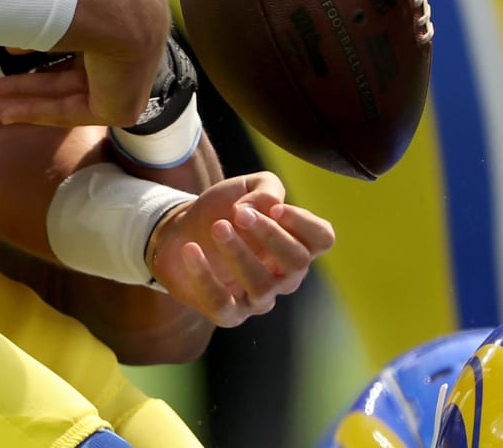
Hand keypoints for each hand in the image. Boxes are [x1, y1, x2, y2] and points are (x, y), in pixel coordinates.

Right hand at [0, 0, 167, 126]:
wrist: (109, 8)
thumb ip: (42, 12)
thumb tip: (19, 26)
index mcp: (121, 14)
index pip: (78, 40)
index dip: (40, 45)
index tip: (10, 53)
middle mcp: (128, 47)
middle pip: (68, 70)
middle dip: (28, 80)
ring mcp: (127, 79)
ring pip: (67, 92)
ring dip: (25, 96)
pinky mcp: (120, 107)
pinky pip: (72, 111)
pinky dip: (36, 111)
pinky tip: (3, 111)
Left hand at [144, 172, 333, 327]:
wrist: (179, 233)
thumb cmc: (223, 211)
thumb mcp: (246, 187)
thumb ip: (266, 188)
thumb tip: (267, 207)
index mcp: (296, 242)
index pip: (322, 239)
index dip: (304, 224)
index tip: (274, 208)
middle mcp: (285, 275)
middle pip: (298, 262)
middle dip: (270, 235)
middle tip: (238, 214)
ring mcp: (259, 298)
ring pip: (262, 285)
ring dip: (238, 253)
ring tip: (217, 227)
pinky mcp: (229, 314)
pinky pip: (222, 303)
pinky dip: (204, 275)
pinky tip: (191, 249)